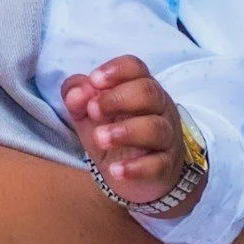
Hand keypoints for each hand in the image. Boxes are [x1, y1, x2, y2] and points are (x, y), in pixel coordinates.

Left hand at [64, 55, 188, 211]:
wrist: (136, 175)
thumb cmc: (113, 132)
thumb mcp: (88, 113)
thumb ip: (77, 98)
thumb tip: (76, 93)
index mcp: (139, 88)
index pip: (136, 68)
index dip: (116, 70)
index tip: (94, 81)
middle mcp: (159, 109)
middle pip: (149, 92)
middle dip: (117, 98)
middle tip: (92, 111)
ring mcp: (166, 138)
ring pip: (156, 128)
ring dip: (124, 132)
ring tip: (99, 138)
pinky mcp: (166, 166)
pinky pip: (157, 164)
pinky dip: (136, 167)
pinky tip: (115, 170)